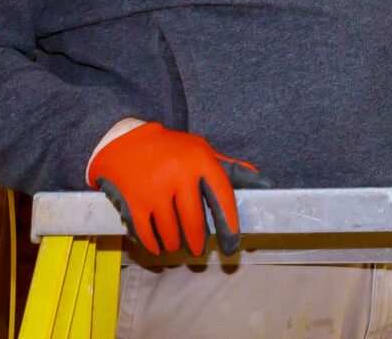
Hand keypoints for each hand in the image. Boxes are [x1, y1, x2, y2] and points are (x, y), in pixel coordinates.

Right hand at [87, 120, 256, 257]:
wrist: (126, 142)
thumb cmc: (172, 150)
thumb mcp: (201, 150)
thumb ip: (230, 168)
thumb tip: (265, 181)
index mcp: (200, 160)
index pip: (222, 196)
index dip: (229, 223)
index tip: (232, 244)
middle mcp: (179, 173)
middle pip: (194, 222)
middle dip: (198, 241)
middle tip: (199, 250)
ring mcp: (155, 189)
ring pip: (171, 231)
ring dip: (175, 243)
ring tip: (178, 245)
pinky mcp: (135, 201)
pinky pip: (148, 234)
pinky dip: (154, 245)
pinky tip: (159, 247)